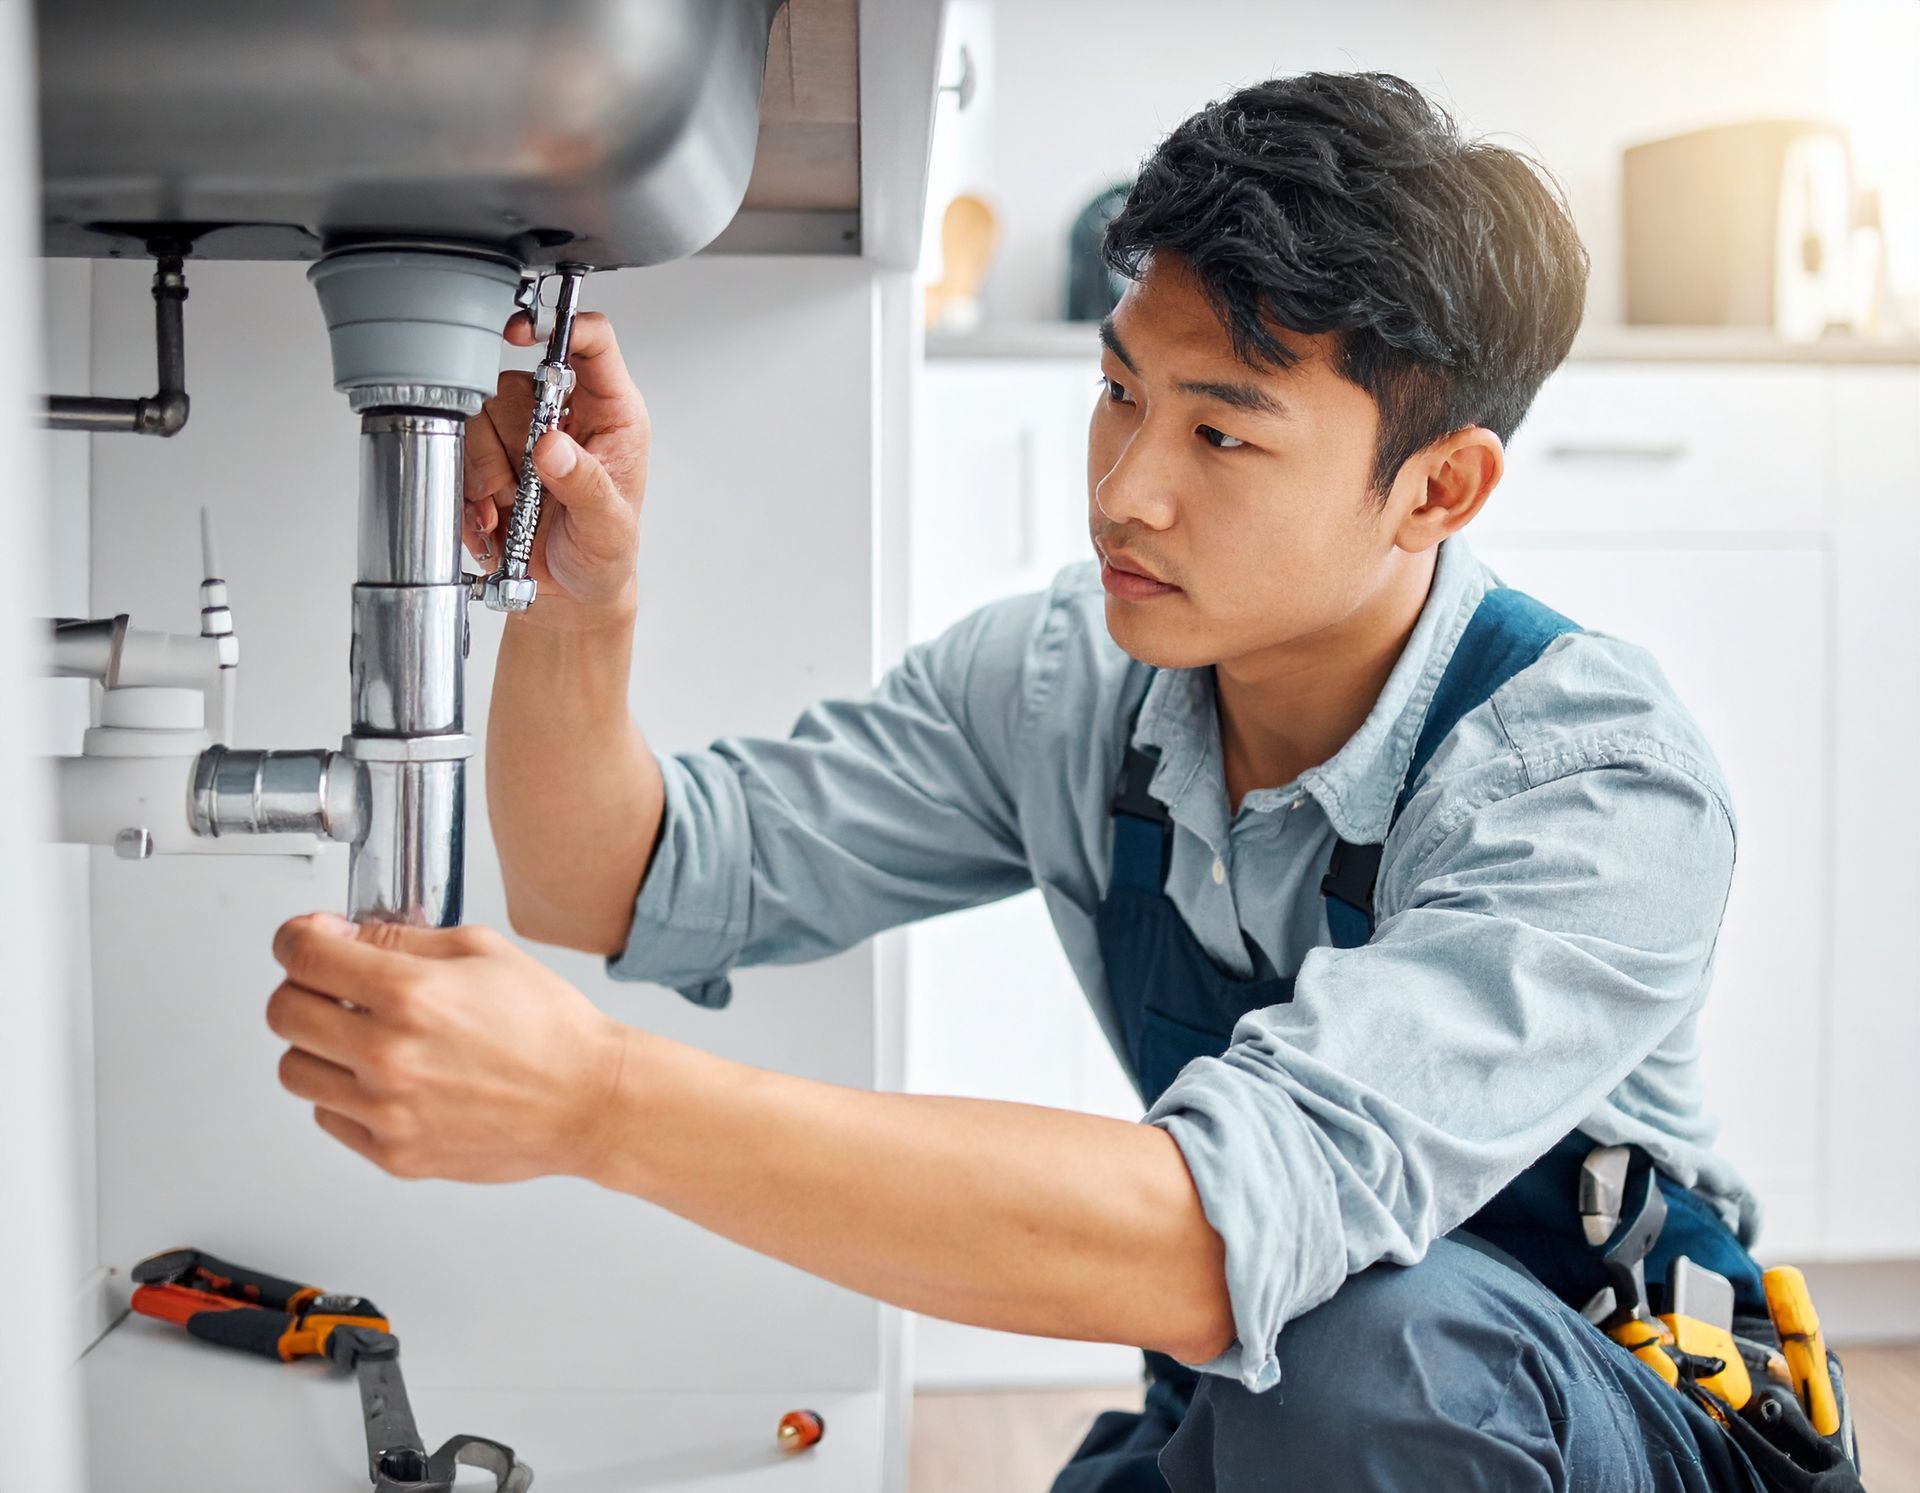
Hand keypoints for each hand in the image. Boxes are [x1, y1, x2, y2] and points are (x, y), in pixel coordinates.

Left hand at [267, 913, 633, 1182]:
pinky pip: (328, 1116)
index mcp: (410, 994)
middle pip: (283, 1012)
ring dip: (315, 1045)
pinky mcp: (393, 1154)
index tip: (306, 939)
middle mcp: (388, 1054)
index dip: (295, 937)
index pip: (302, 955)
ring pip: (293, 1070)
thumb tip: (345, 937)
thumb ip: (403, 939)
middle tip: (328, 986)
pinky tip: (383, 1078)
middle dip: (299, 987)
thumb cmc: (549, 1028)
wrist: (587, 1100)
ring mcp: (386, 1111)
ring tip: (357, 1037)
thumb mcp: (483, 951)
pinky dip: (343, 1093)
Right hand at [465, 311, 649, 630]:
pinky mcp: (488, 459)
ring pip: (479, 415)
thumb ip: (586, 486)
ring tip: (508, 508)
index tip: (524, 335)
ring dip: (486, 470)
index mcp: (611, 414)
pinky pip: (457, 452)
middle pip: (515, 382)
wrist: (569, 596)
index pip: (591, 342)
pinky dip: (467, 491)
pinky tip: (492, 519)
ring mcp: (521, 435)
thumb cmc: (605, 556)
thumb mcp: (609, 529)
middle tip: (521, 484)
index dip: (559, 326)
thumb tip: (553, 446)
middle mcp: (565, 414)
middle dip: (508, 438)